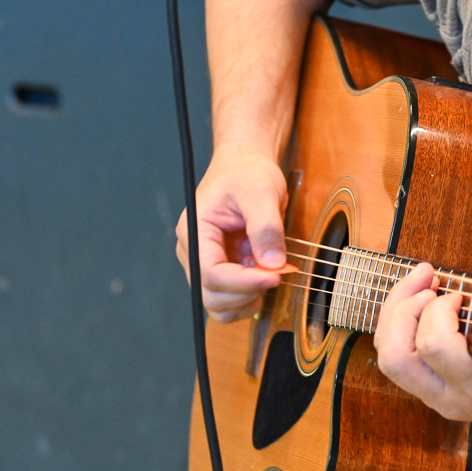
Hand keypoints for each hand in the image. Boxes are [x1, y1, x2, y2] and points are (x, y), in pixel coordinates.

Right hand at [174, 146, 290, 321]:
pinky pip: (231, 297)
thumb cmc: (246, 173)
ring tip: (271, 276)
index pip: (209, 272)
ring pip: (219, 303)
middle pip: (211, 294)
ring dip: (247, 299)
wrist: (245, 167)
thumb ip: (265, 227)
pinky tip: (266, 276)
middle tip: (277, 274)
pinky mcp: (222, 268)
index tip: (275, 276)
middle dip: (246, 293)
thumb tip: (272, 264)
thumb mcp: (261, 191)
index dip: (242, 282)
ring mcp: (206, 263)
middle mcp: (194, 252)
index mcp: (194, 231)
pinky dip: (250, 296)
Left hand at [373, 248, 471, 430]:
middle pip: (395, 358)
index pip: (434, 347)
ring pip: (389, 361)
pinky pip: (398, 363)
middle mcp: (453, 398)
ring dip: (395, 317)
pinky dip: (400, 329)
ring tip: (420, 290)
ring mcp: (439, 400)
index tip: (460, 295)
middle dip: (402, 310)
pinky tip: (421, 307)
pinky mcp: (433, 395)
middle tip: (428, 285)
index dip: (437, 311)